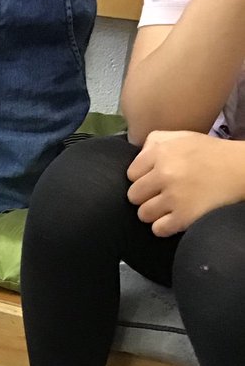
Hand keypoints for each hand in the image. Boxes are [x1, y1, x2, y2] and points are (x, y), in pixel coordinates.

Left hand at [127, 130, 244, 235]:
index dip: (142, 178)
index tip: (155, 179)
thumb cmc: (210, 154)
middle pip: (134, 195)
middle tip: (162, 194)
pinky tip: (175, 218)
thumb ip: (156, 142)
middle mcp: (165, 173)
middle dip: (146, 196)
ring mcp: (174, 196)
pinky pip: (157, 229)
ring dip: (154, 213)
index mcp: (162, 152)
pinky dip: (165, 227)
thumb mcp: (183, 137)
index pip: (131, 174)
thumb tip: (136, 156)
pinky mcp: (183, 217)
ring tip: (170, 206)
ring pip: (143, 214)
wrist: (241, 169)